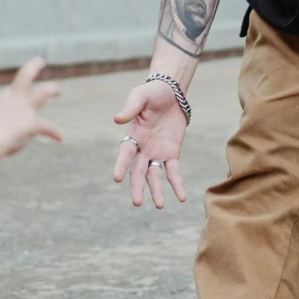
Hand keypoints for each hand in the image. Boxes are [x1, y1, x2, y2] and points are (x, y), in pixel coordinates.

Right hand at [0, 58, 63, 157]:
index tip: (12, 113)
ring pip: (42, 91)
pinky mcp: (33, 121)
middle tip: (39, 61)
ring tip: (57, 90)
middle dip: (32, 67)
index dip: (14, 102)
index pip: (11, 96)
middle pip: (23, 76)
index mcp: (1, 100)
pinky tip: (61, 138)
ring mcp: (24, 108)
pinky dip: (54, 133)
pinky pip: (48, 127)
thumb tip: (2, 141)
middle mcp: (13, 99)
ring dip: (51, 89)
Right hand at [112, 79, 188, 210]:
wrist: (170, 93)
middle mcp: (143, 148)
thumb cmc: (151, 93)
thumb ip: (131, 107)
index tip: (117, 178)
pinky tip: (182, 197)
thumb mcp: (140, 96)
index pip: (125, 153)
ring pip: (154, 175)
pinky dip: (177, 184)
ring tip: (160, 206)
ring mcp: (157, 152)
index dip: (121, 165)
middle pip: (138, 171)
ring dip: (156, 190)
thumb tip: (117, 119)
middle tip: (137, 202)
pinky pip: (173, 171)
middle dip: (138, 186)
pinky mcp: (172, 153)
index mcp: (133, 135)